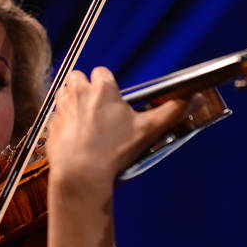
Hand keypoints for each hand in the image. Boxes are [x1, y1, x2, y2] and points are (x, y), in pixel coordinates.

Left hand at [46, 67, 193, 184]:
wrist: (81, 174)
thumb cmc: (114, 152)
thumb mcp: (148, 130)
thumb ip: (171, 112)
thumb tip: (196, 99)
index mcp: (102, 89)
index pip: (102, 72)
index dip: (107, 86)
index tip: (113, 100)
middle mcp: (78, 92)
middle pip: (78, 77)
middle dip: (85, 88)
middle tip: (97, 109)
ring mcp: (62, 108)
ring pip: (64, 93)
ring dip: (72, 102)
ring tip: (85, 121)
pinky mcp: (51, 125)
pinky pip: (55, 117)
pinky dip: (63, 123)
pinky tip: (74, 138)